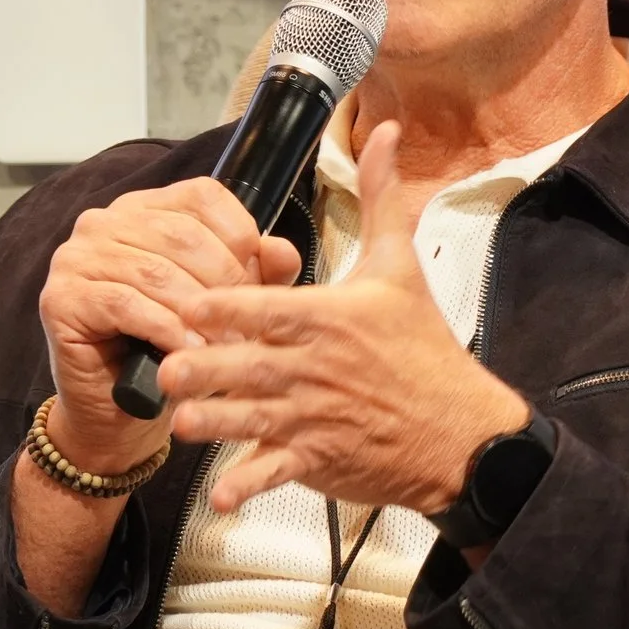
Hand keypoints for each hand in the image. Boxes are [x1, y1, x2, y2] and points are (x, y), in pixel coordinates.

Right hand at [38, 177, 302, 473]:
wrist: (120, 412)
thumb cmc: (169, 351)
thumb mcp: (224, 307)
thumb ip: (257, 274)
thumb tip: (281, 250)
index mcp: (145, 208)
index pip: (202, 197)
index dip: (238, 238)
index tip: (257, 282)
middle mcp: (105, 222)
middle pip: (182, 235)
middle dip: (224, 283)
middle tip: (245, 326)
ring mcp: (76, 257)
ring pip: (156, 271)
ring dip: (198, 313)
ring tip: (225, 345)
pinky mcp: (61, 297)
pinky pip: (125, 303)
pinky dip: (164, 329)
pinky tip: (186, 351)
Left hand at [160, 121, 531, 513]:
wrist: (463, 431)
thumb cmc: (424, 348)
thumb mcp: (402, 267)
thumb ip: (382, 198)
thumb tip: (387, 133)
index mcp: (331, 318)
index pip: (268, 308)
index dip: (224, 305)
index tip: (185, 302)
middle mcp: (319, 367)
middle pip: (251, 365)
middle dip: (206, 367)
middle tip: (165, 365)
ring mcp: (319, 417)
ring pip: (254, 419)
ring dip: (214, 422)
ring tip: (177, 422)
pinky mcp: (323, 458)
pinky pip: (279, 471)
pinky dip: (250, 483)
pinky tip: (221, 495)